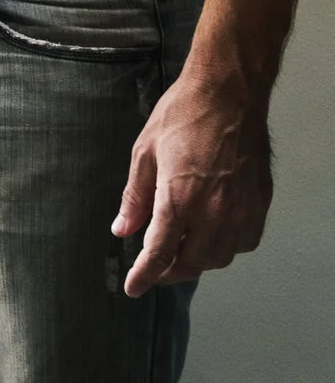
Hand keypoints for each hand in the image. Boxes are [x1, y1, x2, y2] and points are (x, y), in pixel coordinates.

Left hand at [112, 65, 274, 296]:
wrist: (229, 93)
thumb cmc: (182, 116)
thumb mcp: (144, 153)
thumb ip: (135, 197)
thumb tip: (123, 229)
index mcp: (179, 198)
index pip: (160, 253)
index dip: (144, 276)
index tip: (133, 289)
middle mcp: (214, 210)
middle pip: (193, 262)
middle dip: (170, 272)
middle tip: (154, 270)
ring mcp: (242, 208)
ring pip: (221, 257)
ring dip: (198, 262)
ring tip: (180, 254)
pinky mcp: (259, 201)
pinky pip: (244, 241)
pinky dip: (226, 248)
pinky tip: (211, 238)